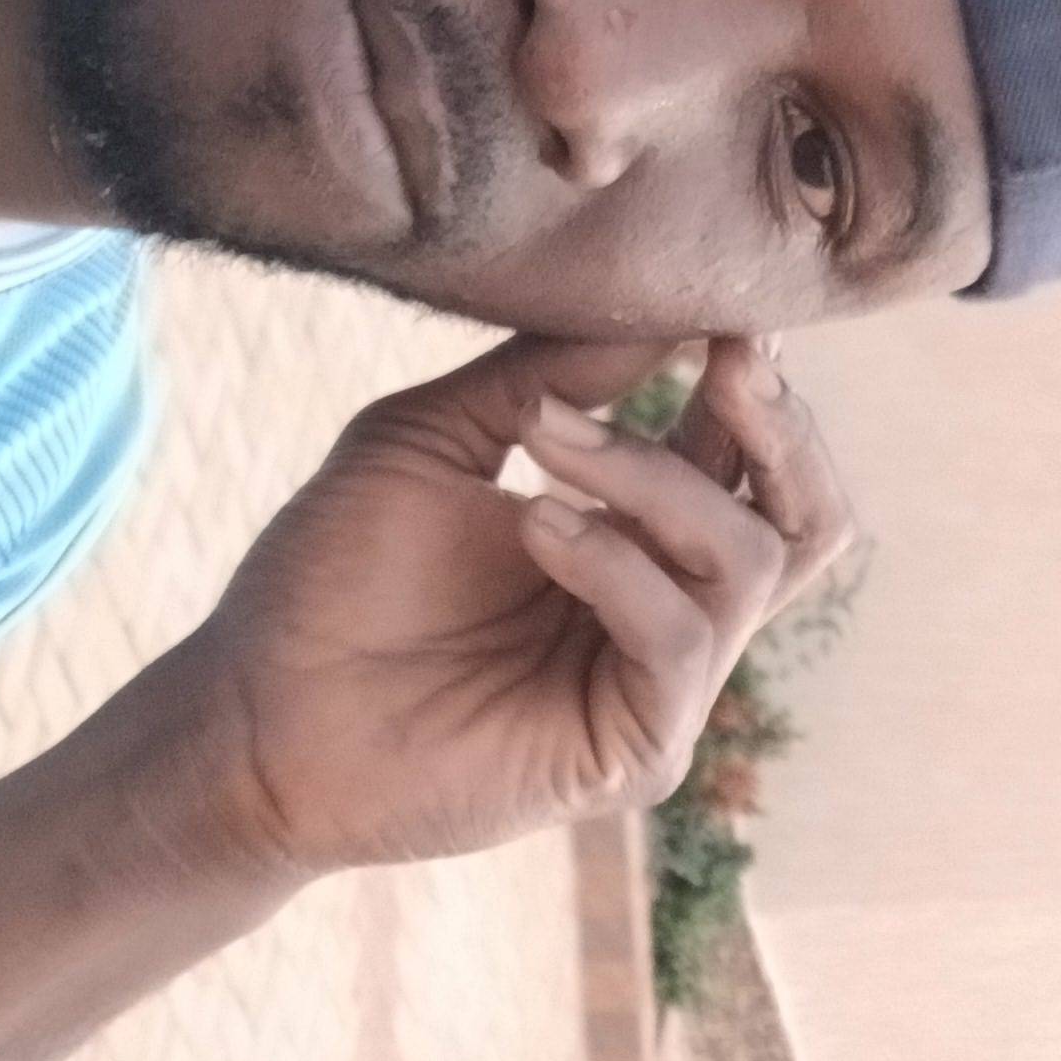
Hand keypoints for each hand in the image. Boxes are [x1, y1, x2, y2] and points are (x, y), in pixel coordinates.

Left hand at [147, 334, 852, 876]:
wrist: (252, 714)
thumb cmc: (331, 580)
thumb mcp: (433, 439)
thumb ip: (545, 378)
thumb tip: (661, 312)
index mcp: (640, 538)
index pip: (752, 462)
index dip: (756, 387)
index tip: (726, 312)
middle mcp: (673, 609)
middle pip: (809, 521)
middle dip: (780, 430)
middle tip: (727, 357)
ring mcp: (664, 685)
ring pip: (752, 563)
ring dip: (658, 480)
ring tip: (548, 446)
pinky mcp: (637, 748)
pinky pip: (680, 640)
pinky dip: (617, 565)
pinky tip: (535, 526)